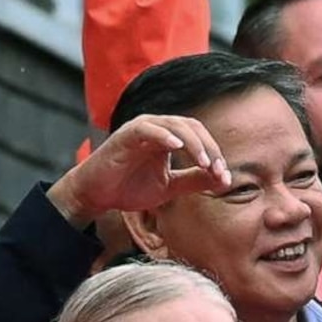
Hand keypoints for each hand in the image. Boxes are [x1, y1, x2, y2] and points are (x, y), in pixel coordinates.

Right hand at [49, 113, 231, 224]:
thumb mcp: (169, 187)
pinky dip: (163, 135)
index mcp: (169, 138)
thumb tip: (225, 180)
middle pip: (192, 127)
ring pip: (174, 125)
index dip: (215, 154)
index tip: (224, 177)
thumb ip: (194, 181)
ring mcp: (140, 129)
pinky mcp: (124, 135)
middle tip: (217, 169)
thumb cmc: (129, 188)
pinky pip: (146, 129)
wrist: (96, 196)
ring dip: (193, 143)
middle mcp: (157, 129)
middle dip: (209, 147)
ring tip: (204, 162)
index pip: (200, 137)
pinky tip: (176, 147)